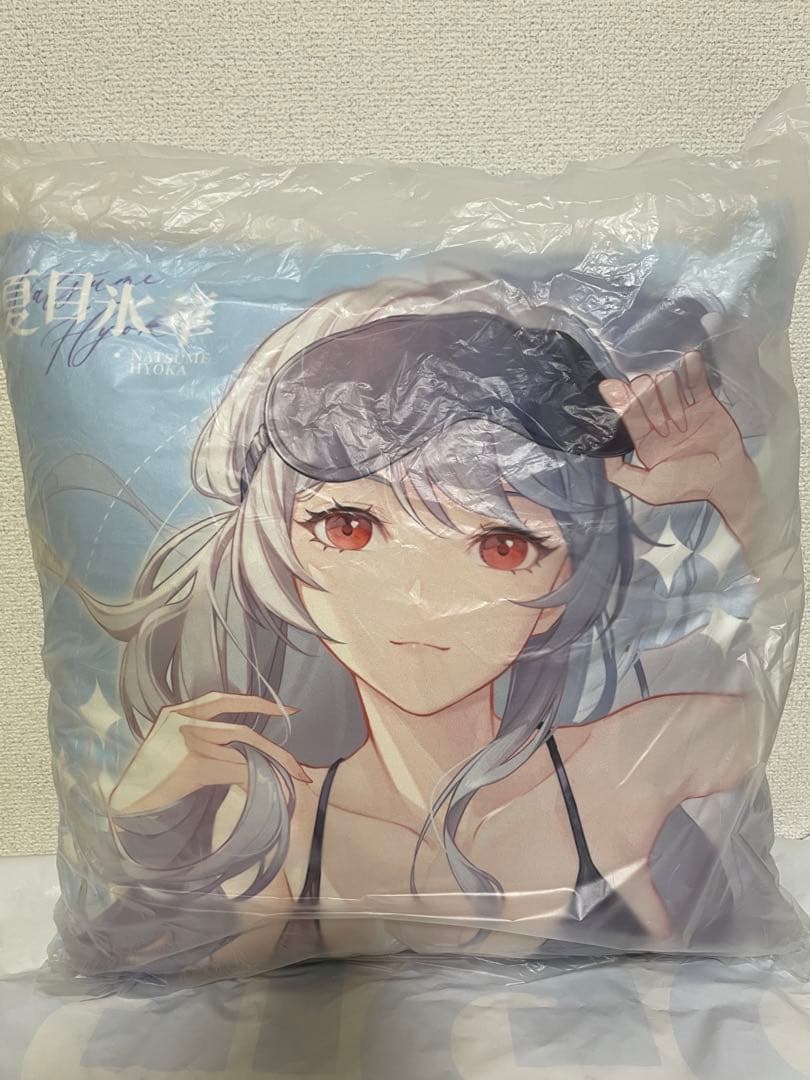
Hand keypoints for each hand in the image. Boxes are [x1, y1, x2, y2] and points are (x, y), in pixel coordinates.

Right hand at [109, 691, 309, 815]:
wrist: (126, 800)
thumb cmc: (152, 776)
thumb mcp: (175, 746)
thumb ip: (204, 737)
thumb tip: (247, 751)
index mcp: (178, 711)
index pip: (225, 699)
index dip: (259, 704)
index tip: (289, 709)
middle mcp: (183, 721)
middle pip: (242, 731)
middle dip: (276, 750)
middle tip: (301, 768)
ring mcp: (187, 742)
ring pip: (242, 753)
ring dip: (271, 769)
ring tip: (292, 782)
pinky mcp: (192, 766)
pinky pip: (234, 771)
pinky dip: (254, 782)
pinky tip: (268, 791)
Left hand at [598, 351, 752, 509]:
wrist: (726, 482)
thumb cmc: (687, 487)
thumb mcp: (647, 489)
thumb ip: (620, 473)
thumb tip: (603, 451)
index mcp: (646, 440)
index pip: (629, 416)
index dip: (620, 401)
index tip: (610, 386)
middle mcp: (662, 422)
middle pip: (647, 399)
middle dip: (644, 394)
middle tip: (645, 390)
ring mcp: (685, 411)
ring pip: (669, 388)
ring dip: (667, 387)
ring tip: (672, 396)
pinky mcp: (706, 404)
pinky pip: (698, 383)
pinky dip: (694, 371)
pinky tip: (690, 358)